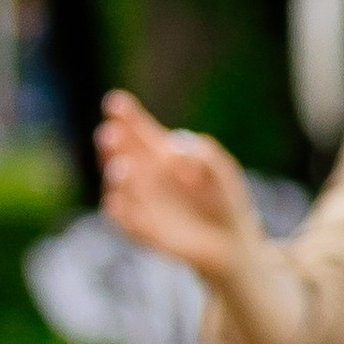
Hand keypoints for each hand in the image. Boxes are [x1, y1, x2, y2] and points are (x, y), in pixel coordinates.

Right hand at [96, 90, 267, 287]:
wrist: (231, 242)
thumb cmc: (225, 198)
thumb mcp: (221, 169)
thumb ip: (202, 155)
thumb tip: (170, 154)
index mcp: (160, 153)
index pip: (138, 131)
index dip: (126, 116)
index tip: (116, 102)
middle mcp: (144, 175)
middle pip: (121, 154)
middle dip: (114, 143)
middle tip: (112, 133)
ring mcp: (141, 202)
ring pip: (118, 186)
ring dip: (117, 176)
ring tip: (123, 165)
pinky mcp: (143, 231)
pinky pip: (126, 221)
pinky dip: (121, 212)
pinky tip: (118, 202)